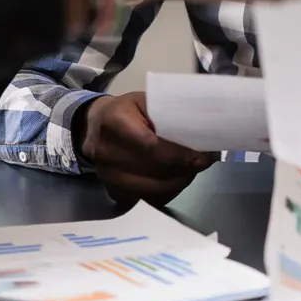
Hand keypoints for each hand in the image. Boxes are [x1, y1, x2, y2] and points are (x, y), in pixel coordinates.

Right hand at [78, 91, 215, 206]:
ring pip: (154, 189)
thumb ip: (170, 113)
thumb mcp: (145, 101)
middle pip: (155, 170)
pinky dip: (168, 192)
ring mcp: (107, 175)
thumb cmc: (127, 111)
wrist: (95, 128)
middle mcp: (106, 151)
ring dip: (179, 182)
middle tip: (203, 162)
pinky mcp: (113, 192)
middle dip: (185, 169)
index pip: (151, 146)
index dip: (180, 154)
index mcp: (114, 122)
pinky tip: (176, 179)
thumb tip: (205, 130)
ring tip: (191, 170)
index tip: (203, 155)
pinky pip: (148, 199)